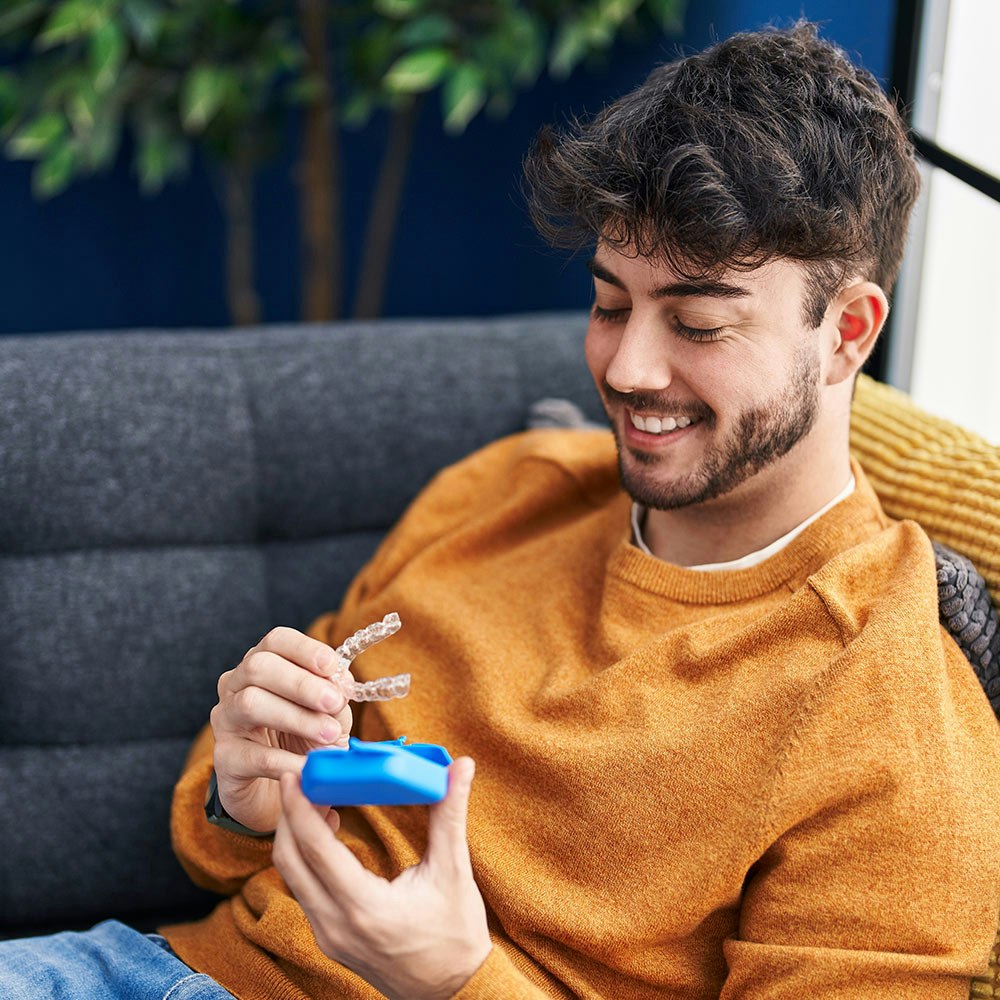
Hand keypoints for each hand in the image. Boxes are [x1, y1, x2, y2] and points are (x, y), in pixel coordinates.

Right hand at [211, 627, 352, 832]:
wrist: (282, 787)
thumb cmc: (304, 740)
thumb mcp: (328, 713)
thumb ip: (335, 694)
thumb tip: (340, 681)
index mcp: (262, 664)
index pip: (277, 641)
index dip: (304, 649)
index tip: (331, 665)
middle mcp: (236, 685)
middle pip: (259, 667)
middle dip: (301, 683)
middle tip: (334, 702)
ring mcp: (226, 720)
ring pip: (250, 703)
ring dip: (296, 717)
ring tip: (328, 734)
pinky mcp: (225, 759)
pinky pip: (254, 755)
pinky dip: (287, 761)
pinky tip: (309, 767)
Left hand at [272, 758, 491, 999]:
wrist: (452, 993)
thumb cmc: (456, 933)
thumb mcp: (454, 870)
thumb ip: (450, 814)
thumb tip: (460, 766)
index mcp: (365, 908)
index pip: (316, 850)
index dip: (300, 807)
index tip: (294, 774)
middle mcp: (337, 926)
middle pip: (289, 862)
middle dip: (289, 815)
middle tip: (301, 778)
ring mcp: (329, 936)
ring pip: (291, 877)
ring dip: (296, 835)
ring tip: (316, 799)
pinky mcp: (329, 939)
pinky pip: (303, 890)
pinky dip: (305, 857)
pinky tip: (324, 832)